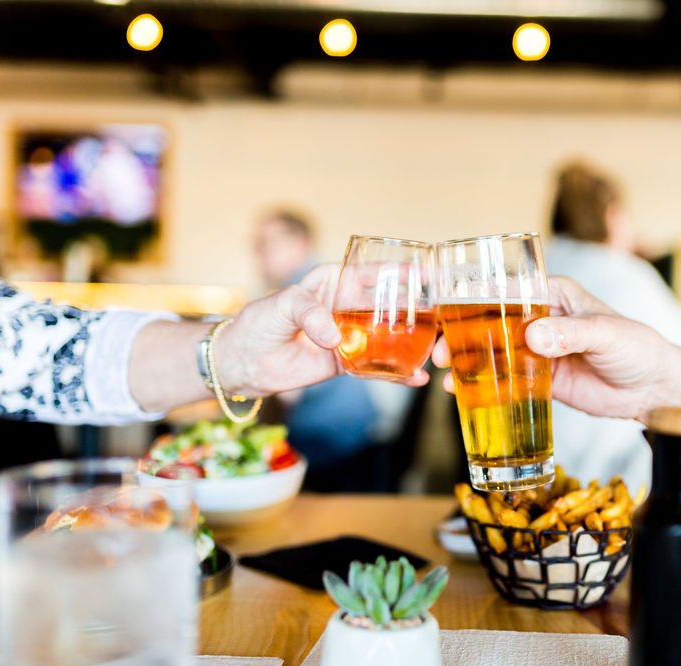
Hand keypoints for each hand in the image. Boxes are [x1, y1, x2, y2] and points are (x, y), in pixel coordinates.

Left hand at [216, 263, 428, 396]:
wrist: (243, 362)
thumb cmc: (258, 322)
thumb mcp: (282, 305)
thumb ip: (309, 313)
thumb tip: (335, 338)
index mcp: (333, 281)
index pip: (371, 273)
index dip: (398, 272)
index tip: (423, 274)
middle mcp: (346, 306)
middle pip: (387, 306)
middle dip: (413, 310)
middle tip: (437, 317)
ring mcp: (348, 335)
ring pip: (387, 337)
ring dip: (410, 342)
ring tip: (434, 349)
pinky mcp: (345, 363)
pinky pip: (374, 367)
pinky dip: (395, 373)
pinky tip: (414, 377)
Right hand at [431, 276, 680, 422]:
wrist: (653, 389)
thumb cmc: (637, 347)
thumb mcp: (606, 334)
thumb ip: (571, 333)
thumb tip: (534, 337)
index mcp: (554, 295)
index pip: (508, 290)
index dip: (474, 297)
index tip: (448, 309)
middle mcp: (540, 319)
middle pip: (490, 321)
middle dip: (461, 334)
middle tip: (439, 351)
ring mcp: (537, 350)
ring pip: (492, 351)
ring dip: (466, 361)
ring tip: (443, 375)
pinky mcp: (539, 380)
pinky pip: (505, 380)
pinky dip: (483, 386)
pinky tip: (462, 394)